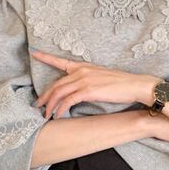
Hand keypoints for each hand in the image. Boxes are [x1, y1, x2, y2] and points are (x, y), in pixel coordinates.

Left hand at [30, 49, 156, 118]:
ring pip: (59, 92)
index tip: (34, 53)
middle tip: (38, 105)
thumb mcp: (101, 77)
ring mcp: (84, 80)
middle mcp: (81, 71)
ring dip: (50, 105)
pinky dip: (61, 109)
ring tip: (45, 115)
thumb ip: (88, 80)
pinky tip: (57, 116)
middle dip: (45, 96)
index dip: (46, 57)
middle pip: (56, 84)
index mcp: (83, 66)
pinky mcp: (88, 91)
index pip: (61, 61)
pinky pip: (68, 100)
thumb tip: (80, 90)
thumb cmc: (121, 84)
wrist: (135, 85)